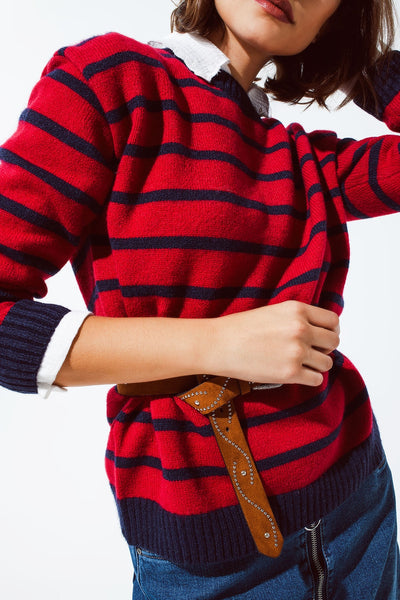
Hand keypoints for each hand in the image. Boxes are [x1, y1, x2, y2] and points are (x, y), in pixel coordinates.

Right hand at [205, 300, 339, 386]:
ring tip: (302, 365)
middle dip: (325, 349)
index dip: (331, 331)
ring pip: (327, 363)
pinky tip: (296, 374)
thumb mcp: (274, 312)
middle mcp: (301, 329)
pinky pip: (316, 379)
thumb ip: (298, 318)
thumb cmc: (240, 328)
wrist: (218, 344)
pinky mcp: (290, 373)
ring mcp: (297, 352)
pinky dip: (309, 379)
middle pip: (333, 342)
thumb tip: (319, 332)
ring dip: (317, 365)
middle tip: (312, 353)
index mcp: (297, 310)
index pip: (333, 321)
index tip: (323, 338)